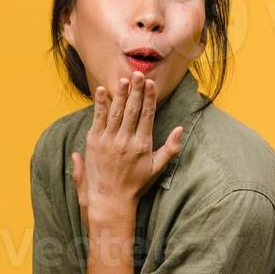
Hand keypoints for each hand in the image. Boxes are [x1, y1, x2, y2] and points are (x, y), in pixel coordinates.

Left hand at [71, 71, 184, 221]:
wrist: (110, 200)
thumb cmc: (136, 184)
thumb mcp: (158, 168)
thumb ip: (171, 148)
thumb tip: (181, 129)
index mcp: (142, 145)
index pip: (146, 116)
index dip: (149, 98)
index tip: (151, 83)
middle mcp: (124, 141)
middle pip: (131, 110)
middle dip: (135, 90)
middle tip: (138, 73)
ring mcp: (108, 141)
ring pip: (115, 112)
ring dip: (120, 94)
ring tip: (124, 79)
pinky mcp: (94, 143)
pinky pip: (98, 119)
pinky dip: (100, 104)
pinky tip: (102, 91)